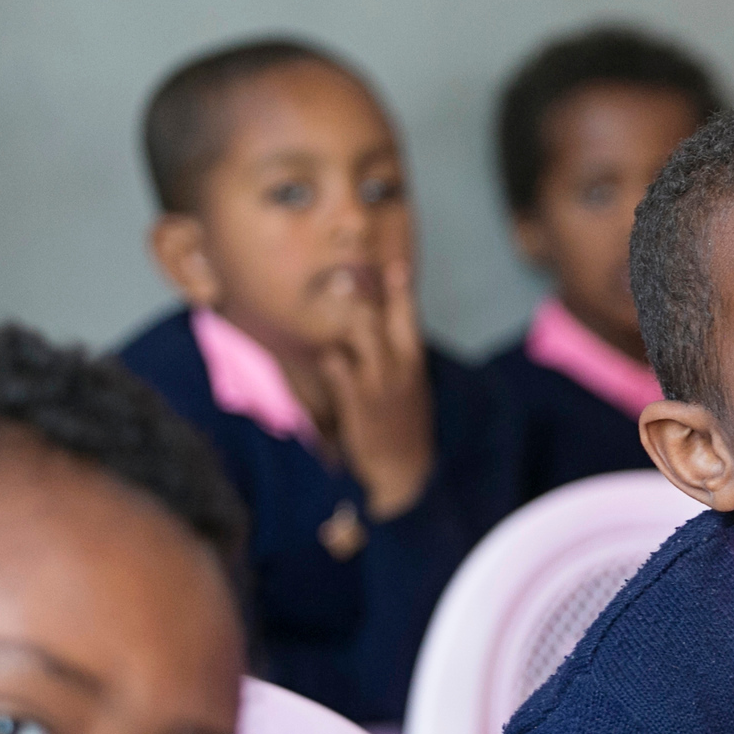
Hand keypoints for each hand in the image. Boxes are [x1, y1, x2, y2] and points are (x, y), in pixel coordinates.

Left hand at [316, 260, 434, 518]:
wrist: (404, 469)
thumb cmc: (405, 424)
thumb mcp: (414, 386)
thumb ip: (400, 356)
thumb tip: (384, 328)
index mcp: (414, 360)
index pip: (408, 314)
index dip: (398, 287)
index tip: (388, 264)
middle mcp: (397, 365)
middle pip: (378, 315)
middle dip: (357, 293)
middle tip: (339, 274)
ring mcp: (376, 381)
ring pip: (357, 332)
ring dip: (340, 318)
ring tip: (325, 306)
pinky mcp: (355, 399)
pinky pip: (334, 364)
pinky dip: (325, 356)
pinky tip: (319, 356)